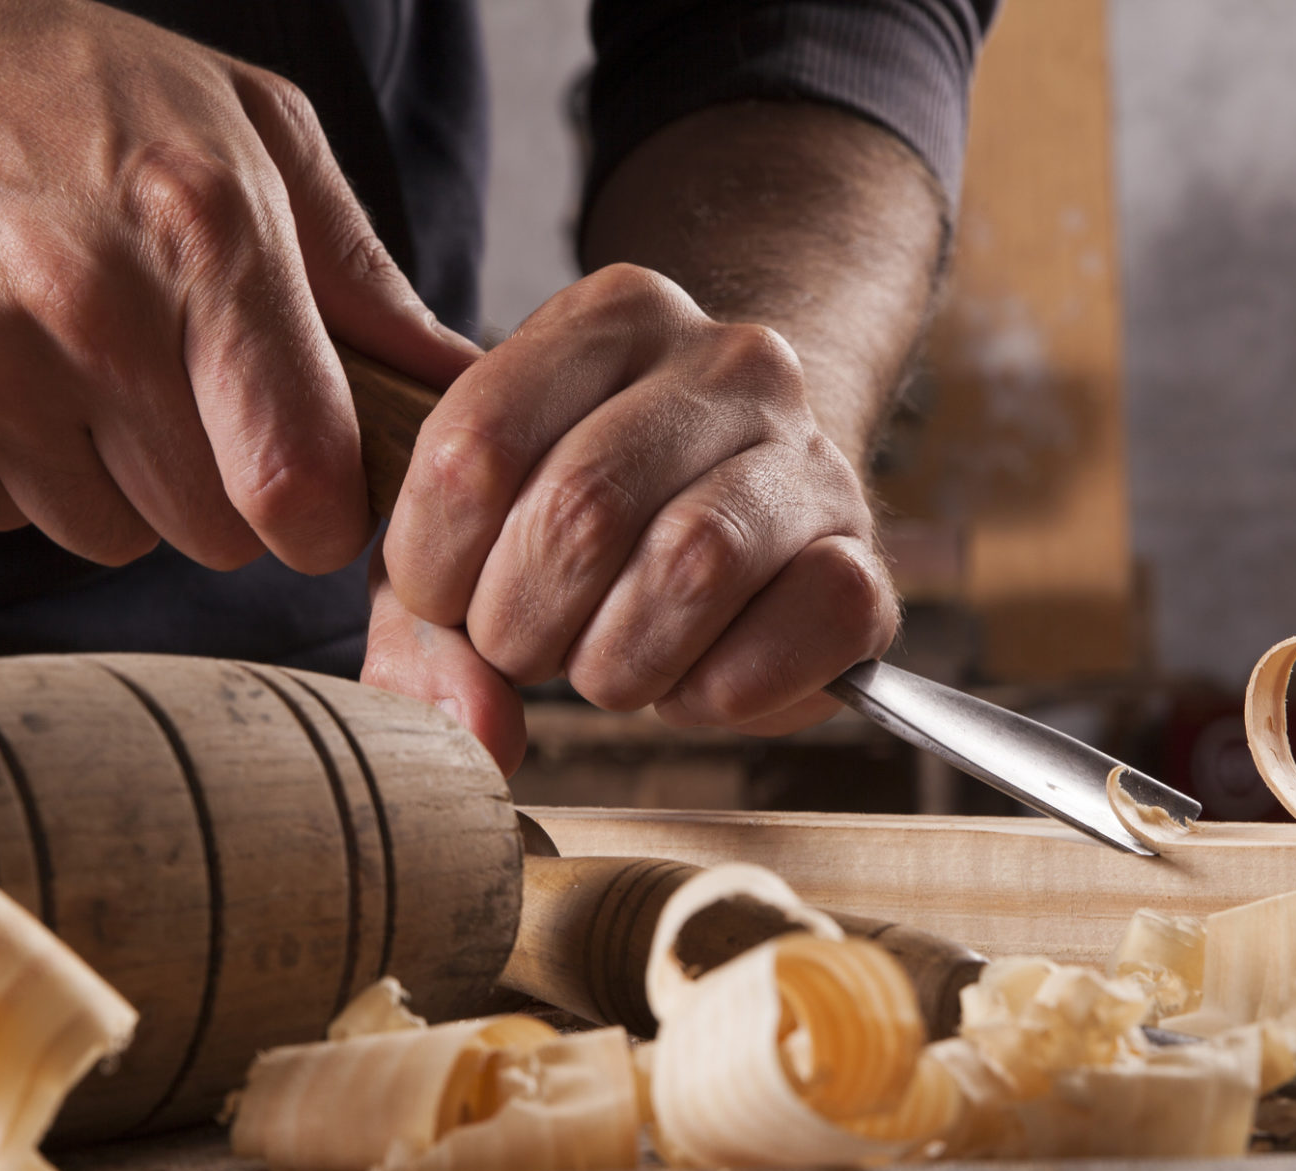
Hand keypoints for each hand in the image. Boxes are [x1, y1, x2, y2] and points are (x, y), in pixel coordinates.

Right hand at [0, 0, 473, 570]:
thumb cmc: (71, 87)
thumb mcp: (248, 134)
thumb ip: (362, 278)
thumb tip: (463, 387)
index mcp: (203, 228)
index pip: (296, 480)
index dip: (324, 515)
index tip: (317, 494)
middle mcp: (83, 305)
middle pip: (214, 532)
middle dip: (224, 488)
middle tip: (188, 394)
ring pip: (109, 537)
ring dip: (116, 482)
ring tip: (82, 363)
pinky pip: (2, 517)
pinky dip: (15, 468)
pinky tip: (2, 367)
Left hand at [370, 264, 897, 761]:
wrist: (752, 526)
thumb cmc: (594, 531)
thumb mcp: (479, 538)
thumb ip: (427, 623)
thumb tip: (467, 731)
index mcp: (615, 314)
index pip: (477, 442)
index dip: (435, 562)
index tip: (448, 600)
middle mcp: (729, 361)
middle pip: (581, 508)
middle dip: (522, 624)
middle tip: (526, 651)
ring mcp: (812, 455)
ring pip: (691, 565)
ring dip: (619, 663)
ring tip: (609, 668)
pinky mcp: (867, 561)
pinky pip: (793, 629)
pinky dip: (722, 691)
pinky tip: (695, 683)